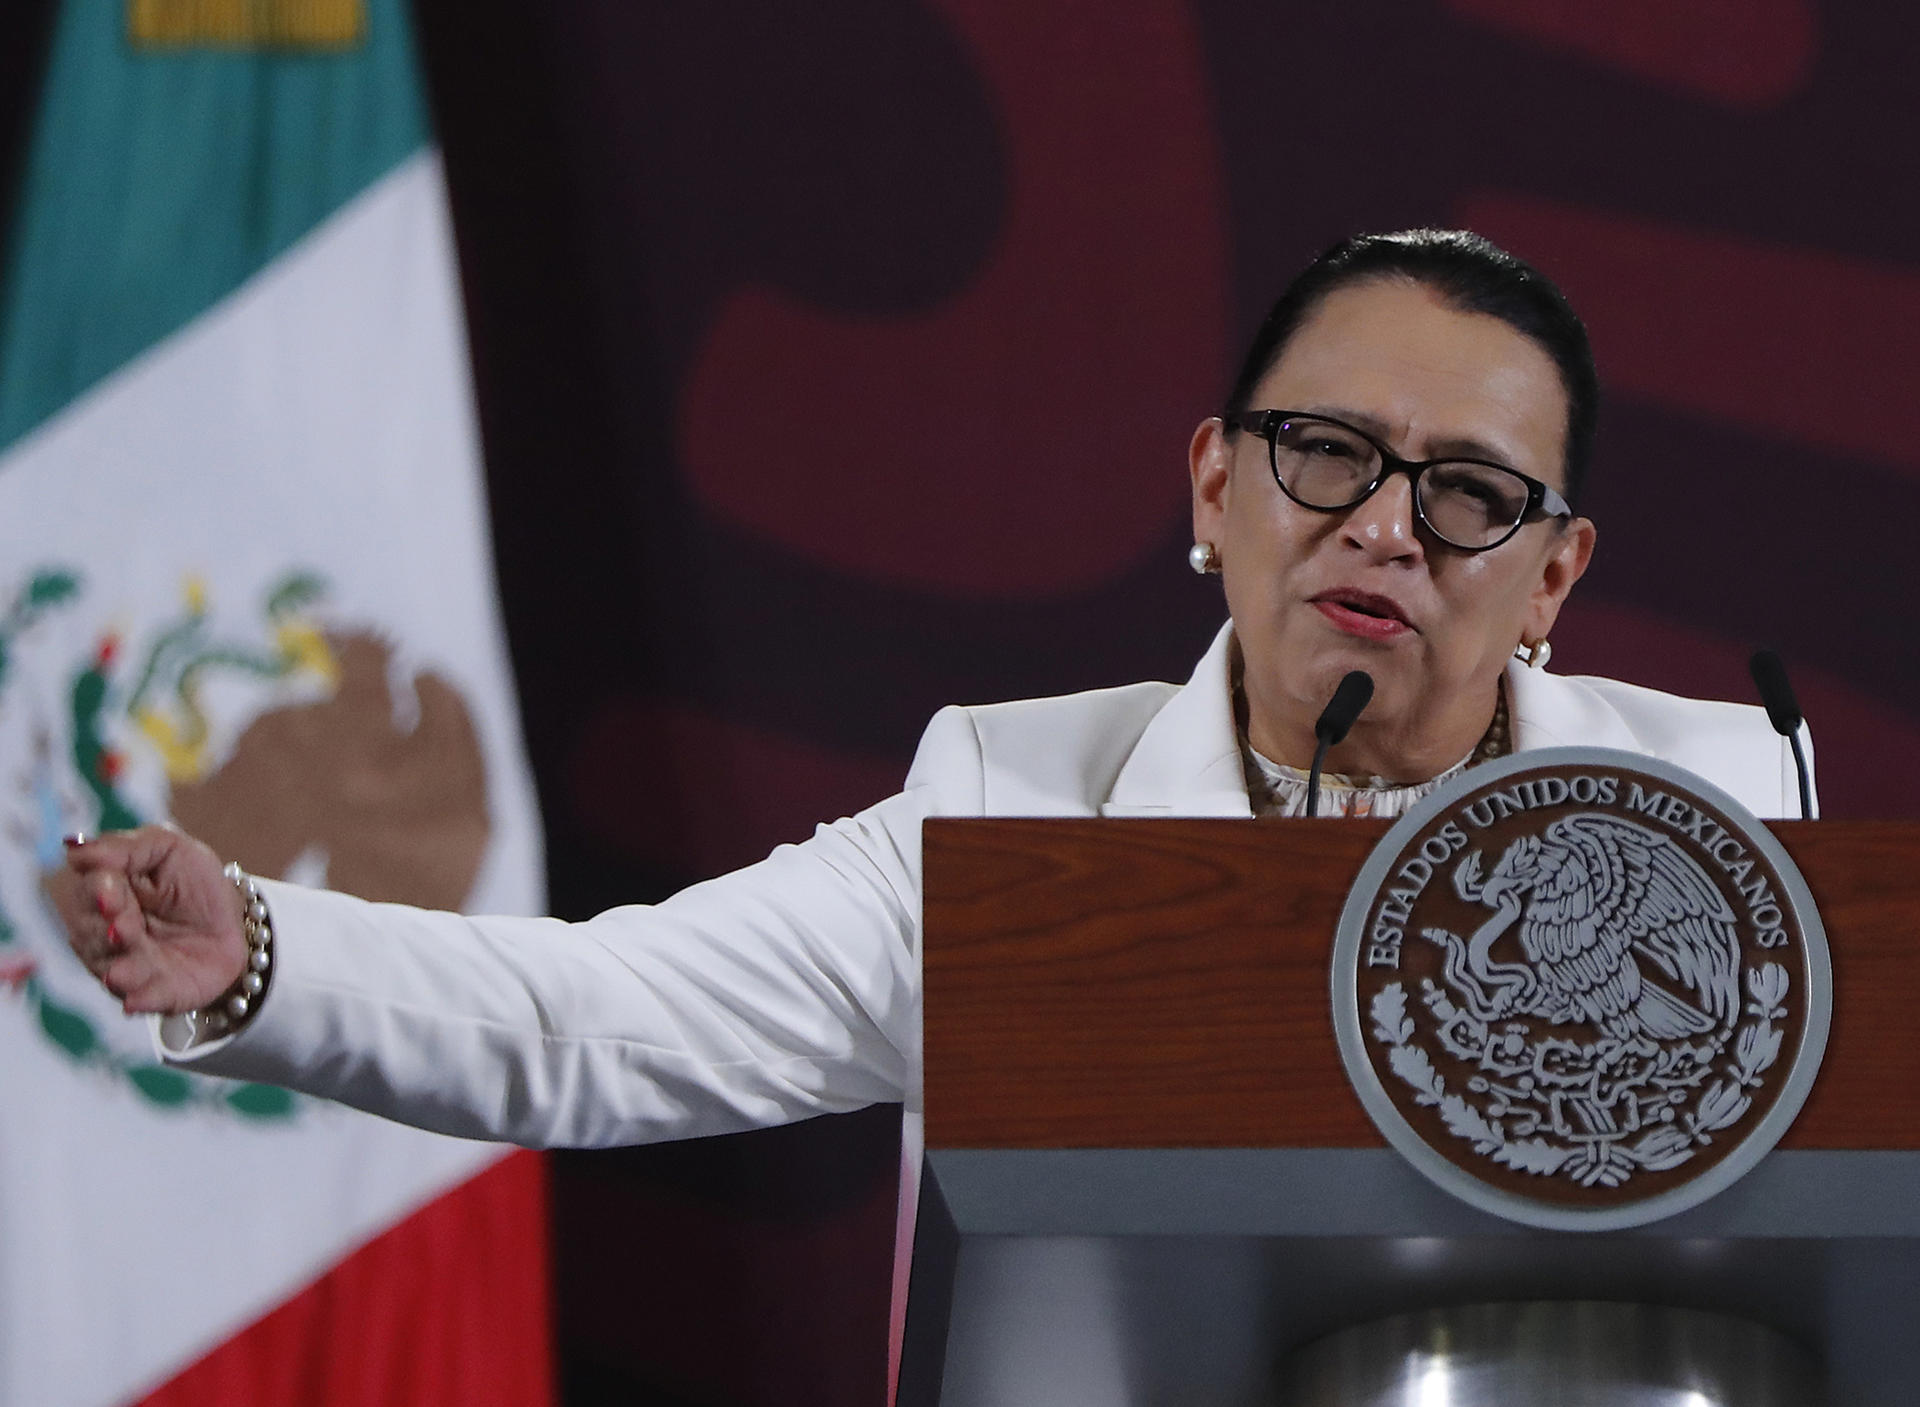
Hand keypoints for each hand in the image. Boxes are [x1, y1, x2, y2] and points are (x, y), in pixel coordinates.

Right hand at [51, 826, 248, 1015]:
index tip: (110, 894)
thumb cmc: (194, 881)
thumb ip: (125, 847)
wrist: (236, 922)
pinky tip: (134, 1002)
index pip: (92, 892)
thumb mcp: (169, 849)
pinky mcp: (155, 993)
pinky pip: (143, 999)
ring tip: (119, 974)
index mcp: (107, 893)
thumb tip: (76, 848)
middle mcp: (107, 933)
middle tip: (123, 928)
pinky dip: (140, 1000)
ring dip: (120, 971)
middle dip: (108, 932)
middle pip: (95, 935)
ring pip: (114, 970)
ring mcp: (130, 966)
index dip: (101, 894)